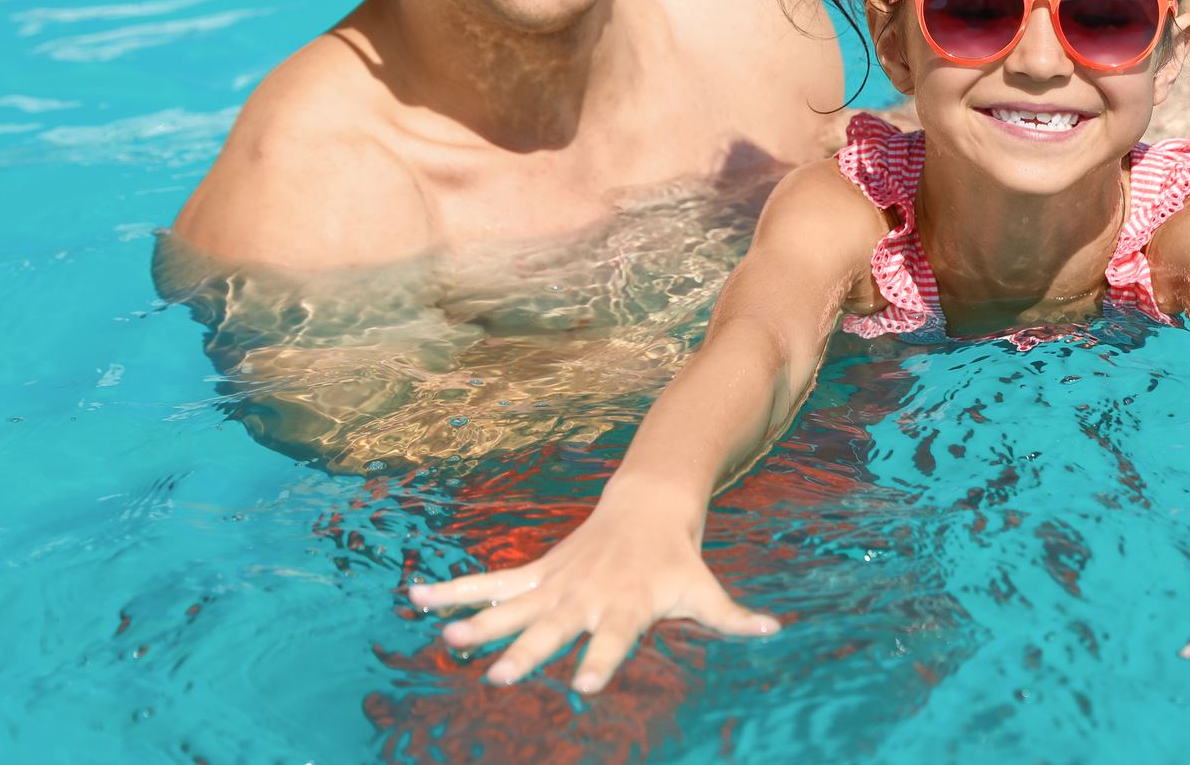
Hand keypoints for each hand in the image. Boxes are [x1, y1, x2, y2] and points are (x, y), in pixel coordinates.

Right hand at [407, 494, 780, 693]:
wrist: (648, 503)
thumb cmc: (677, 558)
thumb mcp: (705, 588)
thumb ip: (731, 616)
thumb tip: (773, 630)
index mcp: (627, 604)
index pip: (614, 638)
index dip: (601, 660)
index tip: (583, 687)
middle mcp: (586, 595)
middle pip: (554, 627)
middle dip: (528, 651)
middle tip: (501, 677)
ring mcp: (556, 582)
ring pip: (513, 604)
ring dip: (479, 622)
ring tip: (448, 640)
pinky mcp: (537, 573)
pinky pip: (491, 583)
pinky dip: (455, 590)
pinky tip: (417, 598)